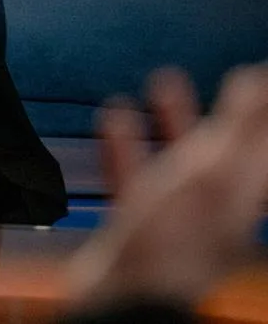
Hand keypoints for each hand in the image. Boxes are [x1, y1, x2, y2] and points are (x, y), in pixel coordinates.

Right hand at [67, 65, 267, 309]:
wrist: (122, 292)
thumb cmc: (172, 238)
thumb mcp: (214, 172)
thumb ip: (240, 126)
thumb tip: (261, 78)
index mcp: (243, 191)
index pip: (263, 143)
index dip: (260, 110)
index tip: (254, 74)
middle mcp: (216, 203)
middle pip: (225, 148)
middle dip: (219, 109)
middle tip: (224, 75)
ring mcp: (177, 214)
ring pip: (180, 157)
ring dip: (171, 120)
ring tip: (157, 84)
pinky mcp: (138, 221)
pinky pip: (138, 174)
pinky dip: (128, 145)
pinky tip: (115, 122)